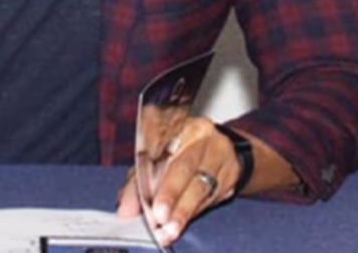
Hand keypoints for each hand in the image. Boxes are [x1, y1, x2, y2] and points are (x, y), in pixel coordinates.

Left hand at [117, 117, 243, 246]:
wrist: (222, 150)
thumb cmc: (182, 152)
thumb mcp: (157, 158)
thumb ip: (138, 182)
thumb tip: (126, 209)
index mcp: (185, 128)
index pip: (170, 151)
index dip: (164, 182)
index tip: (154, 206)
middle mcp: (208, 140)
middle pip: (189, 169)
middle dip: (174, 197)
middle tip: (161, 219)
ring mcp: (224, 159)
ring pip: (204, 188)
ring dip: (185, 212)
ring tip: (170, 230)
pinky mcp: (231, 178)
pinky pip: (213, 198)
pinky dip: (195, 212)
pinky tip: (183, 222)